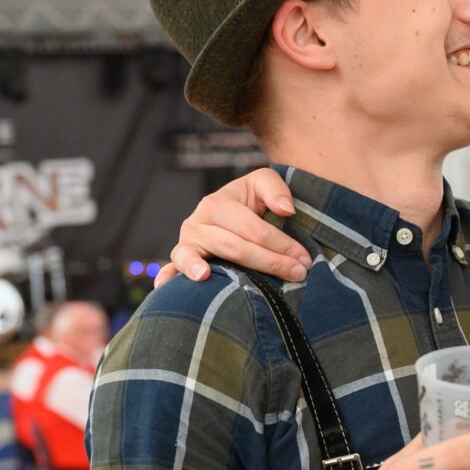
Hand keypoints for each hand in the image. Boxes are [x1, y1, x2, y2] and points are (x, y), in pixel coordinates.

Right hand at [153, 168, 313, 286]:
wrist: (227, 212)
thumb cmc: (248, 201)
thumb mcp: (261, 184)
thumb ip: (275, 189)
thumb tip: (286, 211)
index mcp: (218, 203)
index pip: (253, 228)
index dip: (281, 244)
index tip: (304, 259)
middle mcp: (198, 222)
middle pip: (235, 247)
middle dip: (269, 262)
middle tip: (297, 274)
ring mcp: (187, 242)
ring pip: (206, 259)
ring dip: (224, 272)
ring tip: (225, 280)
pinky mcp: (180, 258)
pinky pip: (173, 268)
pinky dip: (169, 276)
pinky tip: (166, 286)